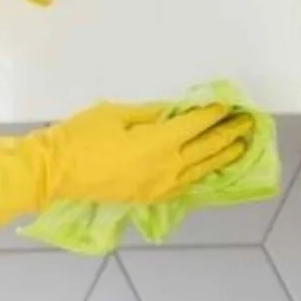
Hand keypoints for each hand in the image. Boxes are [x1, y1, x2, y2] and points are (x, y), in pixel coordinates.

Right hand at [37, 100, 251, 206]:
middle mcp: (168, 166)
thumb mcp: (116, 114)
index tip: (229, 103)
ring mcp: (160, 185)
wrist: (53, 172)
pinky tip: (210, 169)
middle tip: (248, 122)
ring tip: (240, 146)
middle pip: (208, 148)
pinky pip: (186, 185)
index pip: (199, 124)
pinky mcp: (150, 196)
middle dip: (229, 133)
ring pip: (202, 169)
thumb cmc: (80, 137)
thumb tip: (177, 112)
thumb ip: (152, 113)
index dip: (216, 112)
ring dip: (223, 156)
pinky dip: (203, 175)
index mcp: (160, 142)